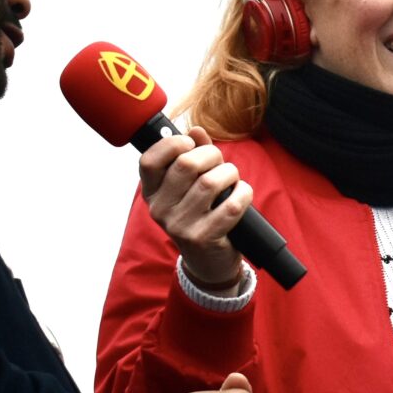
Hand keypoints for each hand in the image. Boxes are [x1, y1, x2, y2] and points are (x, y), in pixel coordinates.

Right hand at [139, 126, 251, 290]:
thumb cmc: (201, 214)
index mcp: (152, 193)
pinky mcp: (203, 237)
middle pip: (186, 164)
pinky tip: (242, 194)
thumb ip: (193, 156)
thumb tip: (196, 131)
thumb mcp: (190, 186)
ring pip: (210, 182)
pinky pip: (230, 205)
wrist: (208, 261)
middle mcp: (160, 210)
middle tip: (221, 164)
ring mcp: (180, 226)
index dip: (172, 144)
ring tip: (233, 180)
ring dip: (230, 174)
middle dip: (212, 156)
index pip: (149, 161)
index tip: (190, 144)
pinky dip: (243, 193)